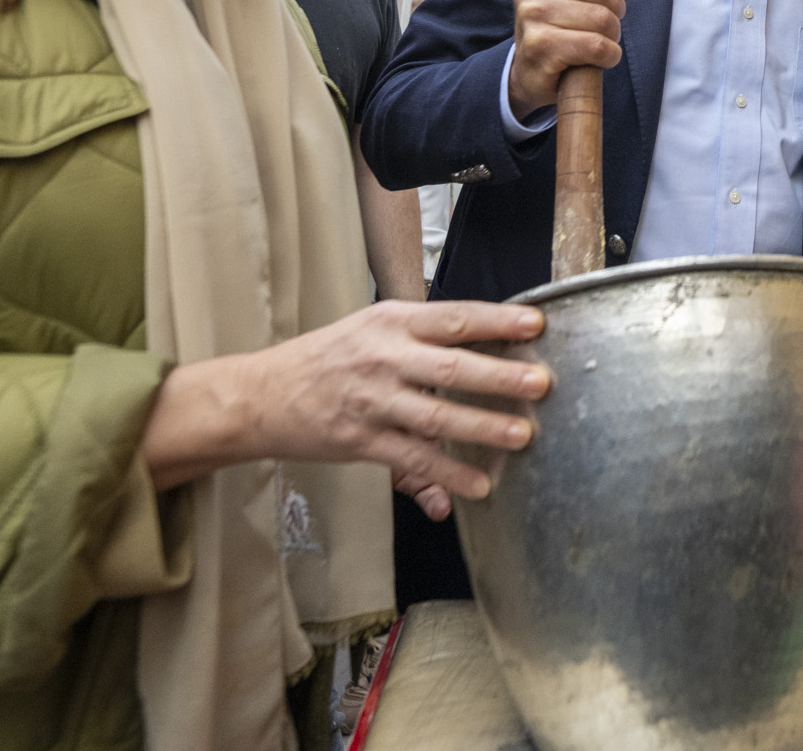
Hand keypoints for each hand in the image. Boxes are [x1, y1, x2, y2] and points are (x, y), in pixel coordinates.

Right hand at [140, 300, 552, 504]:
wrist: (261, 394)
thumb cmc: (327, 358)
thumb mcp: (372, 332)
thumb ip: (425, 346)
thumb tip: (479, 368)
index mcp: (392, 321)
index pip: (454, 316)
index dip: (497, 320)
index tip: (536, 324)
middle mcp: (384, 356)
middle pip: (451, 364)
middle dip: (499, 375)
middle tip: (541, 384)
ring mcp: (372, 399)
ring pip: (436, 414)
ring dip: (482, 426)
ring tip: (522, 435)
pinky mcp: (360, 439)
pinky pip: (411, 458)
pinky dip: (445, 474)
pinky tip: (476, 485)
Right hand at [506, 0, 633, 119]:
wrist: (531, 69)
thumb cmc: (559, 21)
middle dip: (615, 10)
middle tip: (605, 24)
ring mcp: (530, 14)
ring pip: (602, 18)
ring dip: (613, 34)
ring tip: (600, 41)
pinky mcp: (540, 46)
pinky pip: (597, 46)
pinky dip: (610, 54)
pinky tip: (601, 58)